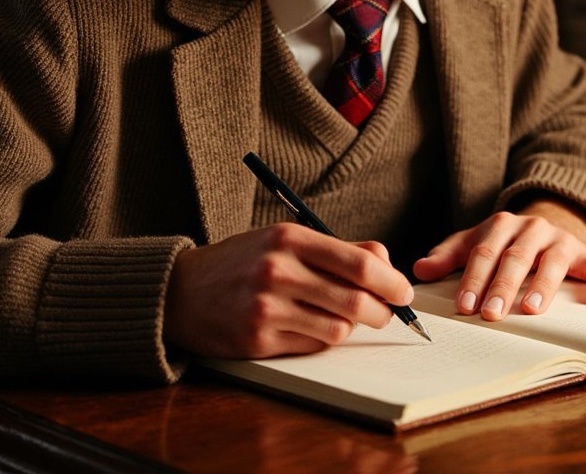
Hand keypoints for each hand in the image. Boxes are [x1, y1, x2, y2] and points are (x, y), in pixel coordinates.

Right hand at [163, 223, 414, 357]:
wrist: (181, 291)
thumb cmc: (242, 261)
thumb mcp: (284, 240)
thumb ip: (336, 248)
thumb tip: (386, 262)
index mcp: (288, 238)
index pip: (358, 261)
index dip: (390, 280)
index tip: (404, 292)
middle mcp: (278, 270)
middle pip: (355, 299)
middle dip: (382, 311)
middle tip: (388, 314)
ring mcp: (267, 307)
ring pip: (338, 327)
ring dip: (349, 326)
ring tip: (341, 317)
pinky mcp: (258, 340)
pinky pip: (313, 346)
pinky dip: (322, 339)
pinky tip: (309, 326)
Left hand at [412, 199, 585, 320]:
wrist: (550, 222)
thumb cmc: (506, 242)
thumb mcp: (475, 242)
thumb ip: (448, 256)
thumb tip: (419, 270)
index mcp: (501, 224)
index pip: (484, 252)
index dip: (473, 279)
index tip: (464, 305)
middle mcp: (532, 228)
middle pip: (515, 258)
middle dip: (502, 287)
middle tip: (491, 314)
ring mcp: (561, 240)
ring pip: (552, 262)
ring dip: (542, 286)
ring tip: (531, 310)